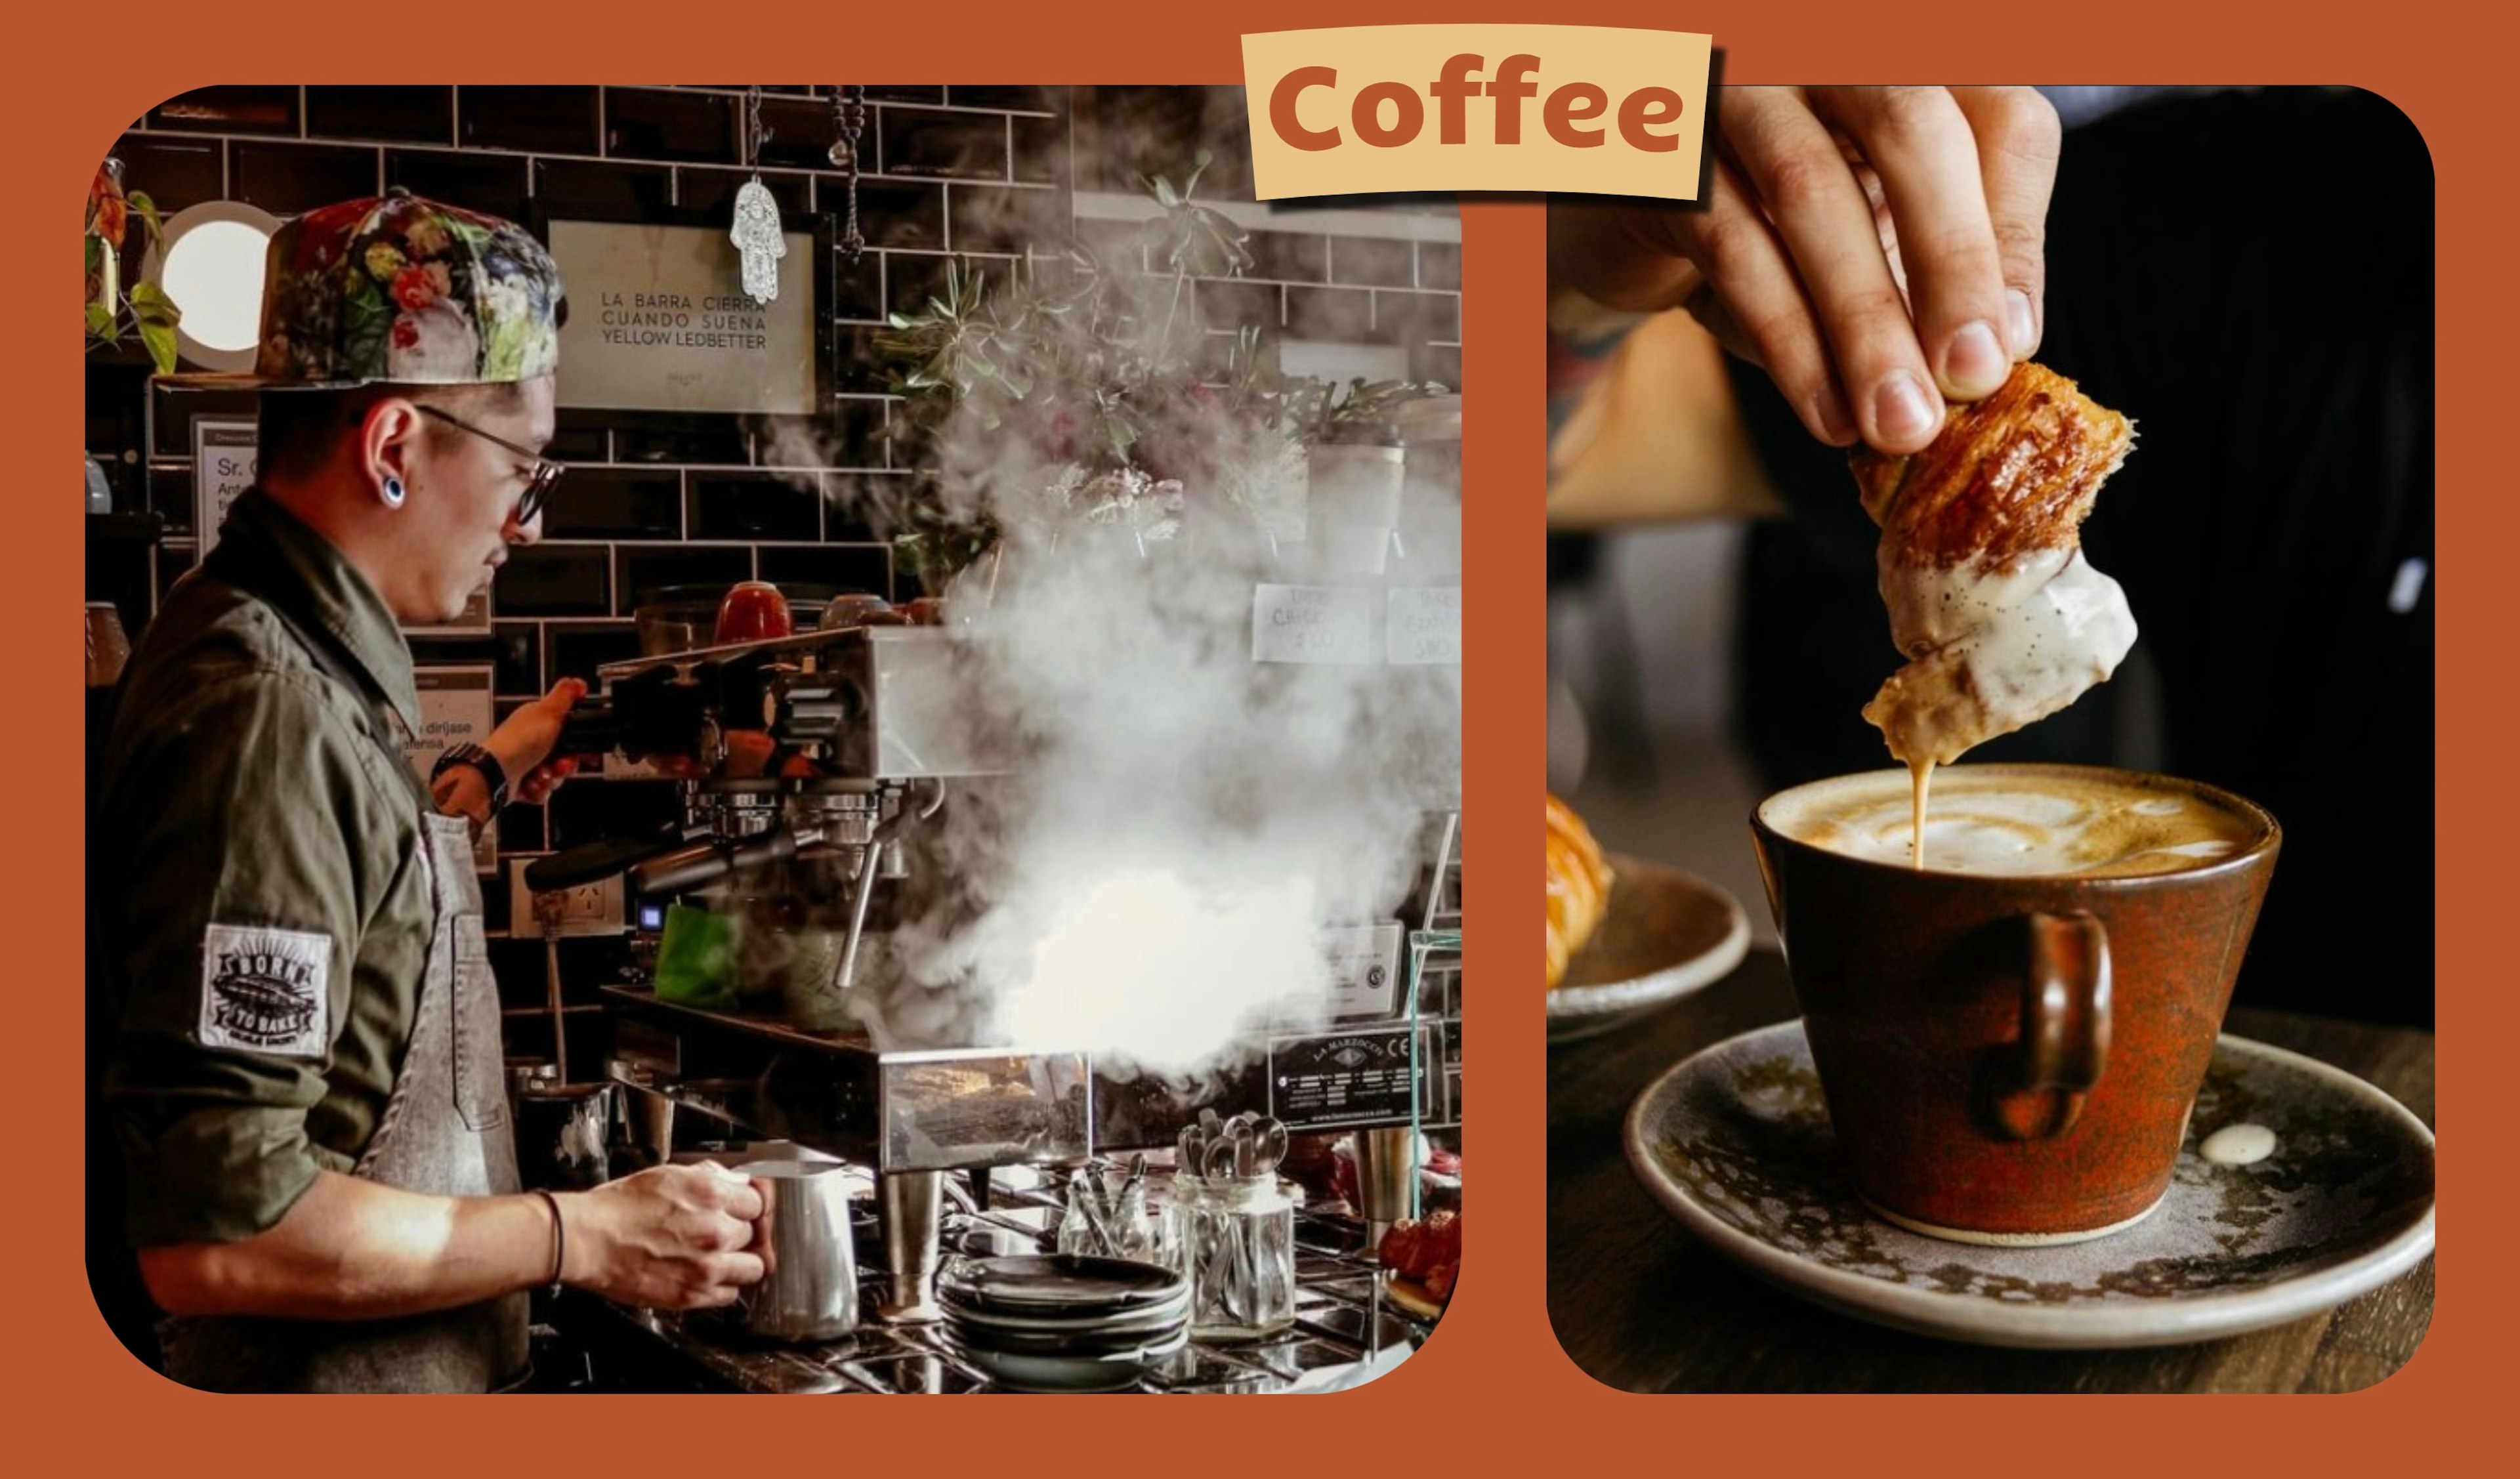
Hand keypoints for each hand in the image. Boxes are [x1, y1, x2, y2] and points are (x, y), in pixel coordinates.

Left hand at [488, 678, 589, 803]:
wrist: (496, 773)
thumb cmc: (518, 742)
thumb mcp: (548, 712)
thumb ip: (565, 695)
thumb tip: (577, 682)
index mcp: (538, 723)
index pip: (569, 734)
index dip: (579, 744)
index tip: (584, 751)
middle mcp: (532, 743)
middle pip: (565, 758)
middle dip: (566, 765)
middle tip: (560, 764)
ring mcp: (526, 764)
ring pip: (555, 776)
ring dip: (552, 778)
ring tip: (541, 775)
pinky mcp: (522, 783)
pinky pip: (542, 791)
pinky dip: (539, 789)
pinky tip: (532, 783)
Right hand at [557, 1163, 766, 1310]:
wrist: (586, 1241)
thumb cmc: (618, 1208)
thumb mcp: (668, 1175)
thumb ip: (710, 1178)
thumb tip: (736, 1182)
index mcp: (710, 1195)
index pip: (758, 1202)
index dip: (746, 1206)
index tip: (740, 1211)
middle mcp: (715, 1230)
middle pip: (754, 1234)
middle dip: (739, 1233)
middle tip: (719, 1234)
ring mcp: (706, 1266)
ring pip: (753, 1268)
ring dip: (740, 1263)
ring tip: (720, 1258)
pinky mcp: (692, 1295)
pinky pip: (730, 1295)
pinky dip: (722, 1287)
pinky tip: (705, 1276)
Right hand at [1550, 86, 2059, 452]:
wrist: (1625, 217)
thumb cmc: (1771, 221)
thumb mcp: (1869, 235)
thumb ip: (1932, 271)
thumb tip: (1994, 356)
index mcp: (1904, 62)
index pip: (1996, 119)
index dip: (2016, 232)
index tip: (2014, 343)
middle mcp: (1824, 51)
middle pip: (1911, 127)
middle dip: (1952, 264)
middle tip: (1972, 377)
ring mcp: (1737, 88)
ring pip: (1811, 189)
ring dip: (1865, 321)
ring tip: (1900, 420)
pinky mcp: (1663, 154)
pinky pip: (1733, 245)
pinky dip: (1789, 340)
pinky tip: (1826, 411)